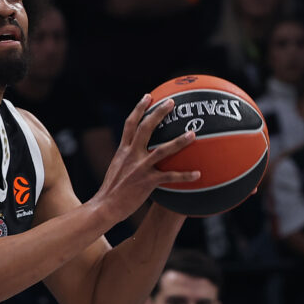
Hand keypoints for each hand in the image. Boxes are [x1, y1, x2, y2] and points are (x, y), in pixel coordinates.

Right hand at [94, 94, 198, 222]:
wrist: (105, 206)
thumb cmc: (111, 191)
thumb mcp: (116, 168)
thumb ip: (127, 158)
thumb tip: (135, 155)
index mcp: (123, 150)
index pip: (130, 124)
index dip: (139, 108)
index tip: (148, 97)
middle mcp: (131, 155)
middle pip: (145, 128)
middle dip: (158, 113)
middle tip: (172, 102)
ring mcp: (140, 168)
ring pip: (162, 150)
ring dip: (179, 141)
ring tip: (193, 134)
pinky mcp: (147, 182)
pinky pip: (170, 177)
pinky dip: (185, 175)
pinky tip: (198, 174)